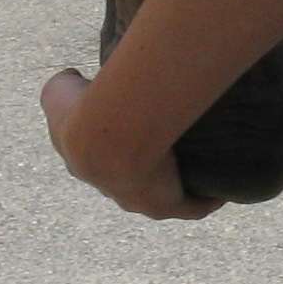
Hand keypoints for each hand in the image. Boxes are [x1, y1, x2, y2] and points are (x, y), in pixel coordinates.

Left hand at [40, 68, 222, 221]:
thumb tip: (76, 75)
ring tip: (203, 168)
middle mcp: (112, 187)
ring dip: (179, 185)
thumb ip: (64, 81)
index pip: (102, 160)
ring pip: (162, 197)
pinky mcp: (167, 205)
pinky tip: (220, 187)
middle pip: (133, 183)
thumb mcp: (62, 88)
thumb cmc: (84, 111)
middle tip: (175, 144)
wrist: (108, 136)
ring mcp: (140, 200)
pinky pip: (191, 208)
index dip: (118, 146)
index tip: (139, 127)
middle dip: (150, 169)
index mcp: (88, 163)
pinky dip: (206, 199)